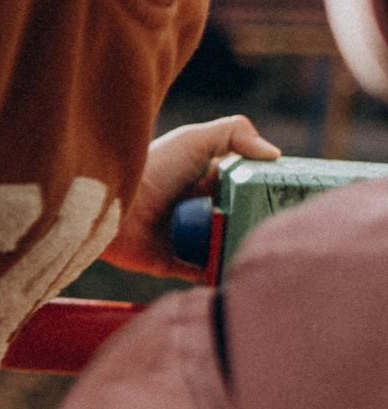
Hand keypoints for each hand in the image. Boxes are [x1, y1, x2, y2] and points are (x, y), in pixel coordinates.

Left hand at [100, 114, 279, 279]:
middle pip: (238, 221)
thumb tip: (275, 155)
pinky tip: (237, 273)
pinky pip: (201, 273)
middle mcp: (197, 209)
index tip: (295, 202)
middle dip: (258, 225)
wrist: (114, 207)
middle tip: (285, 232)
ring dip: (241, 250)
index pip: (245, 189)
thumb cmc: (153, 168)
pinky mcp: (170, 263)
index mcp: (206, 181)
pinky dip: (217, 275)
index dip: (266, 195)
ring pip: (224, 247)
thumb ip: (235, 133)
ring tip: (265, 255)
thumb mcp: (195, 140)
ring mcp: (184, 237)